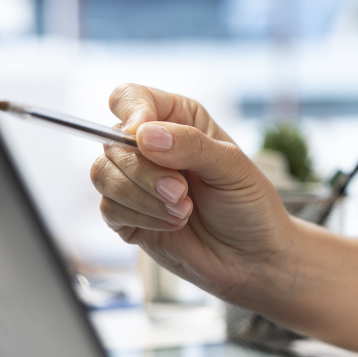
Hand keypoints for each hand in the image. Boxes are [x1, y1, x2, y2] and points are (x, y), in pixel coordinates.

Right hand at [89, 84, 295, 303]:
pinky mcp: (127, 216)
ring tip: (184, 211)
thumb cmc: (250, 206)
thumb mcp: (233, 168)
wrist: (253, 258)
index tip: (145, 138)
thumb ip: (192, 145)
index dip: (132, 112)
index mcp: (178, 120)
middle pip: (112, 141)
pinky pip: (110, 209)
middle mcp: (151, 147)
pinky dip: (142, 218)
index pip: (131, 98)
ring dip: (144, 198)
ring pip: (104, 175)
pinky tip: (173, 224)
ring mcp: (136, 182)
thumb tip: (145, 135)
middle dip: (146, 171)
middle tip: (181, 192)